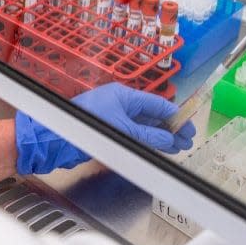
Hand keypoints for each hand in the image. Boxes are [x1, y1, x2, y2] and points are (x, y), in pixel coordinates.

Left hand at [15, 83, 195, 174]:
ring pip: (144, 126)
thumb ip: (147, 135)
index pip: (157, 103)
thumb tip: (169, 139)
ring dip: (161, 137)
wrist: (55, 137)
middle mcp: (120, 104)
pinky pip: (134, 135)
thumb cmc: (85, 124)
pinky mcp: (108, 131)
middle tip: (187, 141)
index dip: (176, 116)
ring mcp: (114, 118)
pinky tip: (157, 149)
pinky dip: (147, 141)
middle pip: (152, 115)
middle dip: (171, 128)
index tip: (189, 127)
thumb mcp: (122, 129)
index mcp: (124, 95)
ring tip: (177, 148)